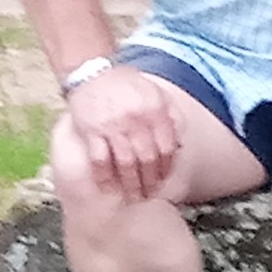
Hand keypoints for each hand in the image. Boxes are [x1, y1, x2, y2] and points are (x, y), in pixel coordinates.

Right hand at [67, 64, 181, 200]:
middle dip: (150, 180)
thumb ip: (170, 116)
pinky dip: (105, 176)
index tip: (164, 179)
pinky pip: (99, 159)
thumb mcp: (156, 94)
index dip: (166, 167)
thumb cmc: (127, 86)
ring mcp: (113, 127)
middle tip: (150, 195)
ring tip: (133, 197)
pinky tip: (109, 188)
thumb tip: (180, 143)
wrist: (93, 74)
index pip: (166, 147)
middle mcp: (136, 121)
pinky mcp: (91, 131)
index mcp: (155, 111)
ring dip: (131, 183)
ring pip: (125, 163)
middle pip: (148, 158)